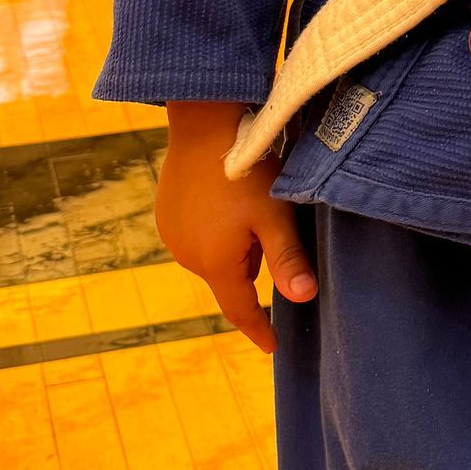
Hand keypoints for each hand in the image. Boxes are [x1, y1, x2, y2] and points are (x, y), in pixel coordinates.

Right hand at [155, 101, 314, 353]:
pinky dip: (214, 230)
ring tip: (248, 208)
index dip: (259, 328)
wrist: (203, 123)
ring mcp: (172, 234)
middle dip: (252, 268)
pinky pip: (196, 235)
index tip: (273, 346)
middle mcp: (187, 256)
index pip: (240, 310)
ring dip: (233, 247)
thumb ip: (288, 258)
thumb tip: (304, 299)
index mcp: (215, 263)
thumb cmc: (245, 170)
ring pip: (213, 256)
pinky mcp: (166, 213)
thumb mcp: (274, 214)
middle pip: (230, 278)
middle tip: (271, 229)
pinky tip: (225, 200)